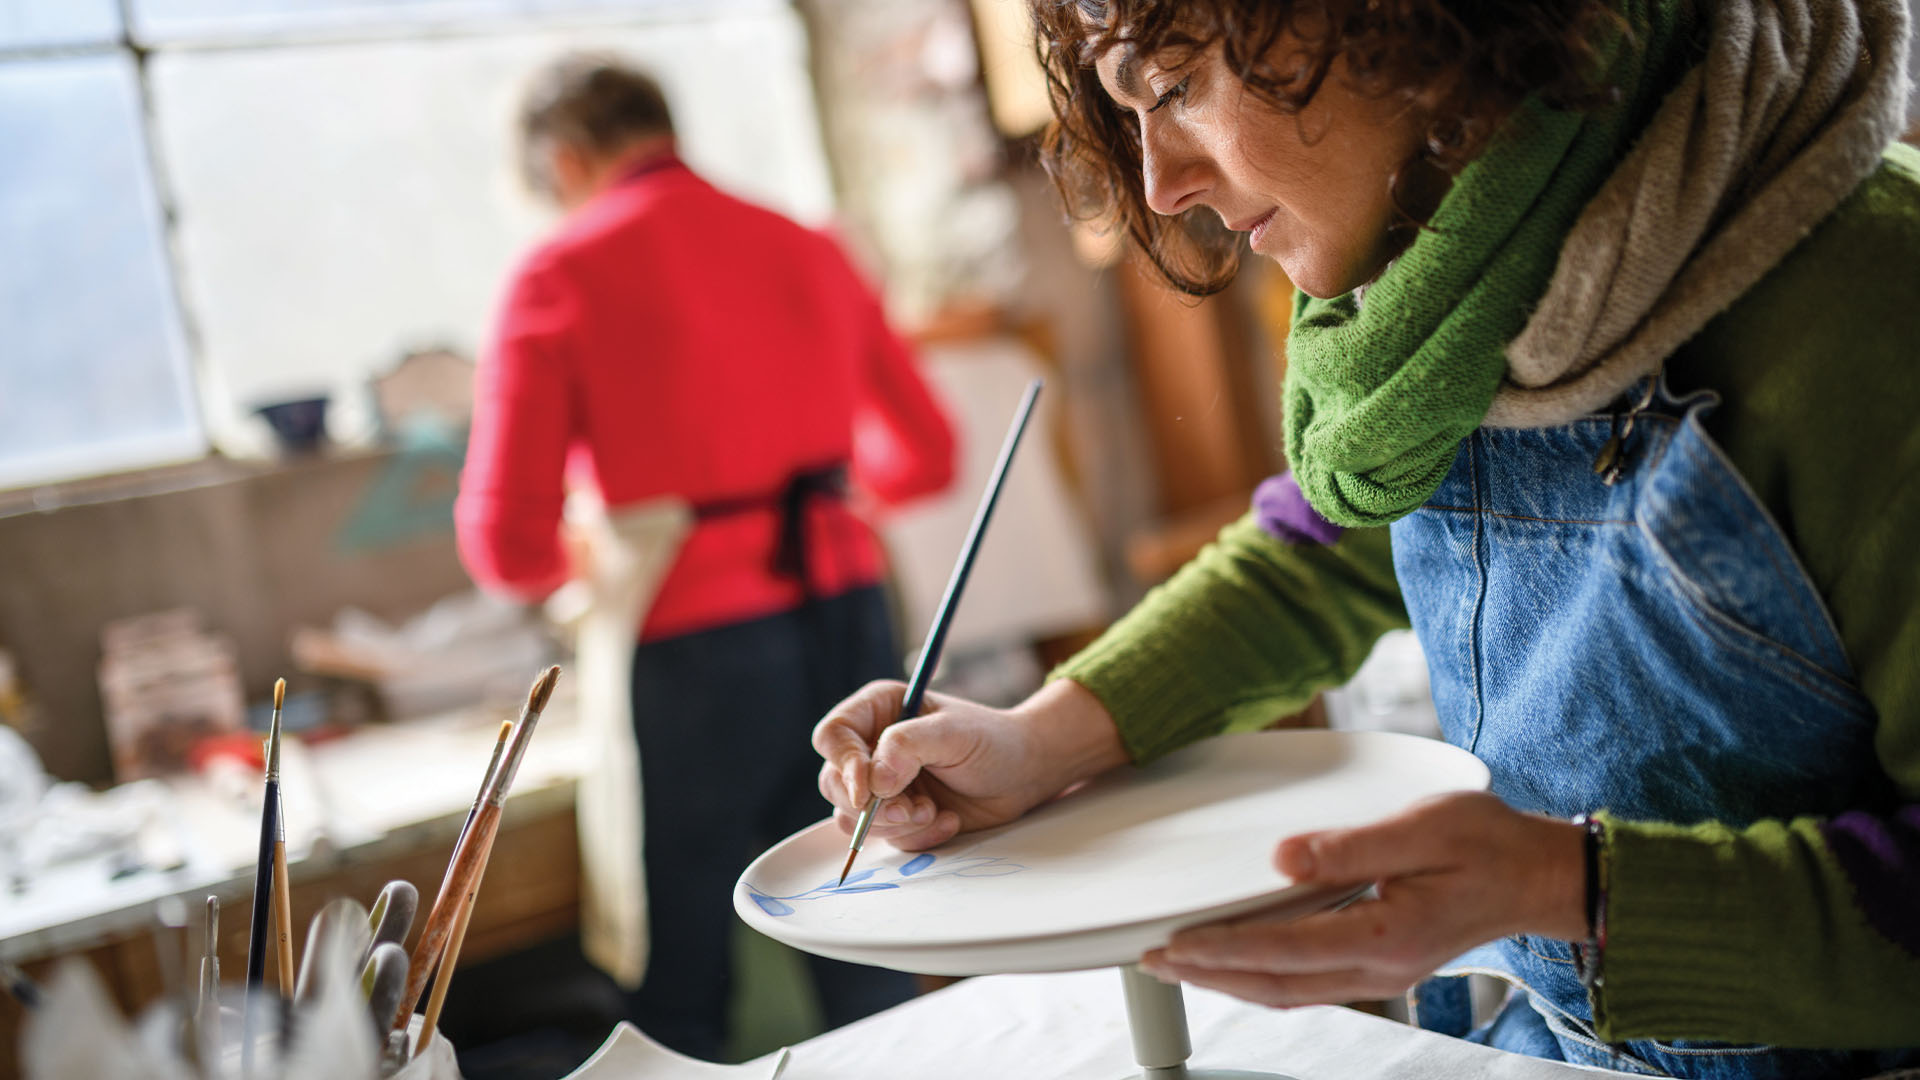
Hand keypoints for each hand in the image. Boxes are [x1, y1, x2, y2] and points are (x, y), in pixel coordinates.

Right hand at [812, 678, 1128, 850]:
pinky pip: (884, 838)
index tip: (867, 790)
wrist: (1023, 774)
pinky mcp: (896, 816)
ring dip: (895, 824)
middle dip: (872, 806)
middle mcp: (871, 747)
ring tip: (935, 812)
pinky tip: (947, 821)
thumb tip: (874, 780)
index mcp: (878, 711)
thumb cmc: (992, 741)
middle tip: (914, 808)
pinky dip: (915, 837)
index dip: (843, 764)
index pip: (833, 736)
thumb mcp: (953, 733)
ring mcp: (882, 785)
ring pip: (852, 816)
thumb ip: (908, 746)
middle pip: (833, 782)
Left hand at [1140, 791, 1585, 1006]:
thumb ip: (1353, 846)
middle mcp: (1381, 966)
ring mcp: (1382, 972)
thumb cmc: (1489, 843)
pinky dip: (1264, 976)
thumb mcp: (1424, 826)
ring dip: (1232, 981)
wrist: (1539, 876)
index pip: (1286, 950)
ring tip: (1181, 964)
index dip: (1224, 950)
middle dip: (1211, 976)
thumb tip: (1285, 858)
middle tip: (1154, 960)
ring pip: (1291, 991)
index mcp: (1388, 934)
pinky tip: (1240, 962)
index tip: (1175, 944)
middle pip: (1277, 985)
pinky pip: (1310, 982)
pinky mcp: (1382, 964)